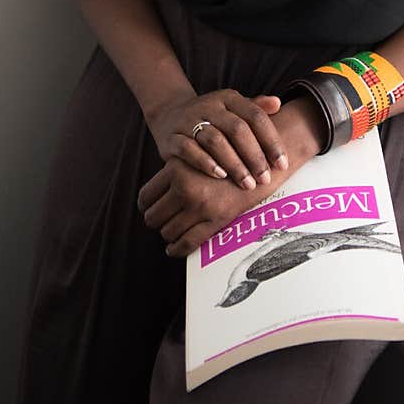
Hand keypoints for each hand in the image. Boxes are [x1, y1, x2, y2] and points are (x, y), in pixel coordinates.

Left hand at [137, 155, 270, 257]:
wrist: (258, 163)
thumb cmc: (225, 158)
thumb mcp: (195, 154)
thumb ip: (173, 171)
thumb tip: (152, 197)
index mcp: (176, 168)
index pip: (146, 196)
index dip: (146, 205)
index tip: (151, 208)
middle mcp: (185, 188)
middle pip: (153, 217)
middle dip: (156, 220)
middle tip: (162, 219)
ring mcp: (200, 206)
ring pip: (167, 232)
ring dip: (168, 233)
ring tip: (173, 230)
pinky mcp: (215, 221)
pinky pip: (186, 243)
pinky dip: (175, 250)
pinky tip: (173, 249)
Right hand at [146, 88, 287, 190]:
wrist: (170, 116)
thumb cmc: (212, 117)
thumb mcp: (233, 109)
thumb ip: (255, 108)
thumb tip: (278, 103)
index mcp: (229, 98)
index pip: (255, 116)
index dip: (271, 140)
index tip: (282, 164)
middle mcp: (209, 106)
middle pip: (237, 129)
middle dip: (254, 156)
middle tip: (265, 179)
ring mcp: (189, 120)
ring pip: (215, 140)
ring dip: (234, 163)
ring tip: (247, 183)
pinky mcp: (173, 137)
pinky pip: (189, 149)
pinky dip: (205, 163)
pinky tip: (220, 176)